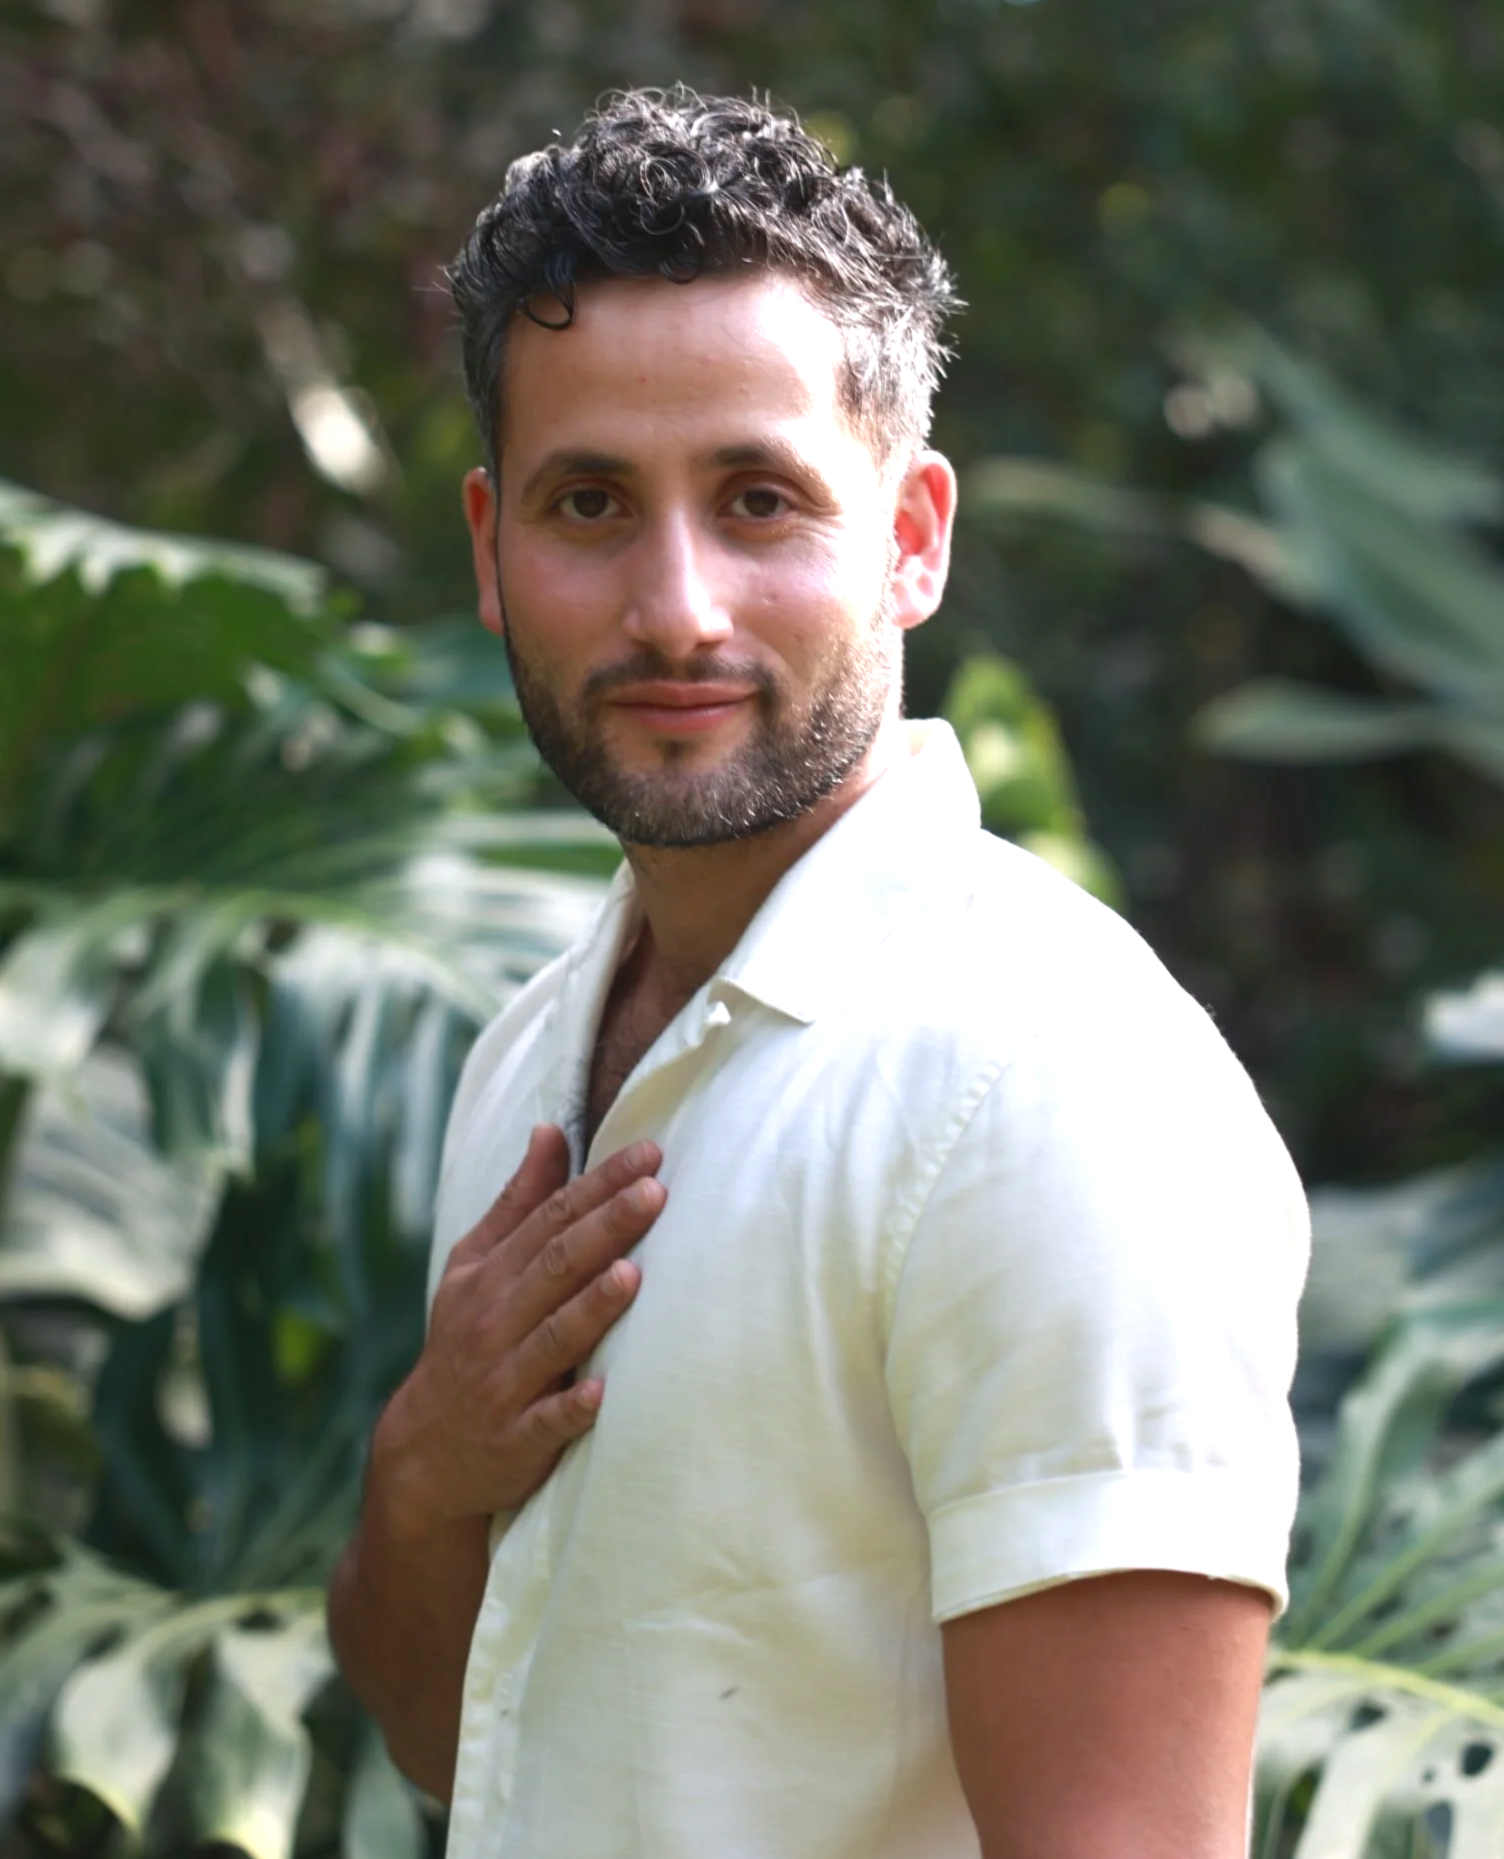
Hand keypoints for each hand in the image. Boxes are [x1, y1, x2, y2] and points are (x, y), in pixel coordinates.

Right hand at [373, 1124, 662, 1533]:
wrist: (423, 1454)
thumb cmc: (465, 1340)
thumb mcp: (474, 1266)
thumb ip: (519, 1201)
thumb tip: (550, 1129)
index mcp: (491, 1276)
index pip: (550, 1219)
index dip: (598, 1184)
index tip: (648, 1153)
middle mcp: (496, 1323)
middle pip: (555, 1267)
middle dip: (605, 1227)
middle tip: (654, 1192)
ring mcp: (505, 1383)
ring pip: (553, 1339)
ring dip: (591, 1308)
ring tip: (632, 1275)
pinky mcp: (516, 1441)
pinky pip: (546, 1423)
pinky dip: (571, 1409)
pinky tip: (601, 1392)